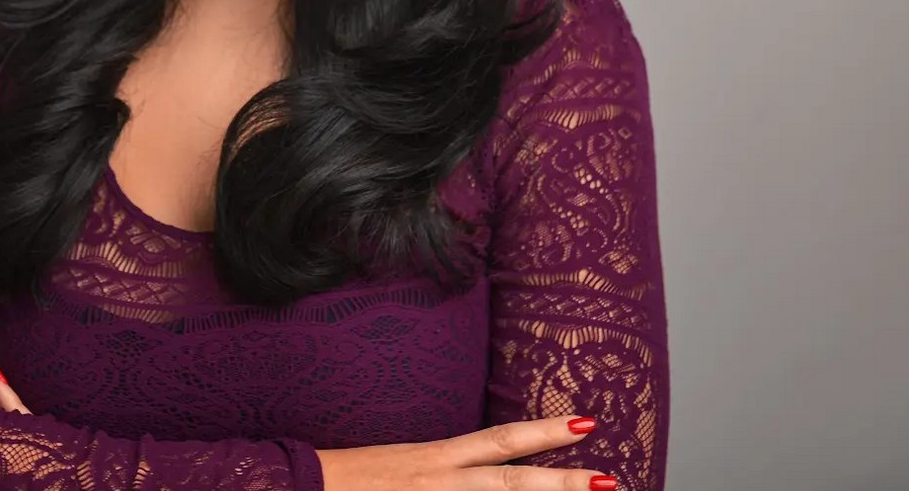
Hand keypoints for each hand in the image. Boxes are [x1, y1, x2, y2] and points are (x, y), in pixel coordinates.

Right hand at [317, 415, 618, 490]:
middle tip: (609, 481)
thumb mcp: (401, 464)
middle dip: (562, 485)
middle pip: (511, 485)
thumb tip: (482, 468)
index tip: (586, 424)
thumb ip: (442, 468)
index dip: (543, 433)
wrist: (298, 488)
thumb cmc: (350, 479)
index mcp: (435, 458)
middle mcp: (438, 482)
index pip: (500, 442)